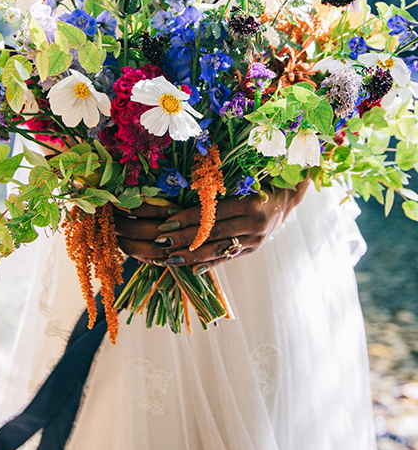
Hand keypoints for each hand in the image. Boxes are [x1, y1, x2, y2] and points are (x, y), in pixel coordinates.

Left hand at [113, 180, 308, 270]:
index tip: (165, 222)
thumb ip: (219, 190)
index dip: (186, 219)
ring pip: (218, 249)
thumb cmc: (260, 182)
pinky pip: (228, 257)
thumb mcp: (243, 181)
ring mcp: (255, 240)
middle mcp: (254, 223)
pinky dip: (209, 263)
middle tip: (161, 241)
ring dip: (192, 256)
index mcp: (250, 203)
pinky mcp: (254, 249)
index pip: (211, 213)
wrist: (288, 198)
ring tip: (171, 259)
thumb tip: (186, 196)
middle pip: (212, 233)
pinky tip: (193, 268)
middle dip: (183, 239)